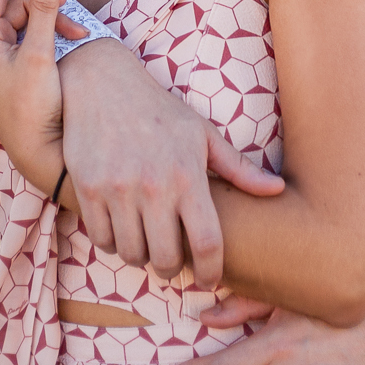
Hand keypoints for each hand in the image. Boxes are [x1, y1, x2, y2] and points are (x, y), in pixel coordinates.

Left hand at [0, 0, 89, 187]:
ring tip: (78, 34)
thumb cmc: (30, 104)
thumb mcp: (40, 53)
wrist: (34, 145)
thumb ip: (43, 9)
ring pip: (26, 14)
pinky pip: (28, 29)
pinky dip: (50, 30)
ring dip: (53, 18)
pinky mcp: (7, 57)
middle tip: (73, 7)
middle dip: (47, 1)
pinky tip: (71, 40)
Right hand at [59, 40, 284, 289]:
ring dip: (142, 256)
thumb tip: (277, 190)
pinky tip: (122, 227)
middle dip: (173, 267)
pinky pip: (102, 239)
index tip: (210, 280)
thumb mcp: (201, 133)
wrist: (102, 83)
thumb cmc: (158, 110)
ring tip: (147, 241)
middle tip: (174, 259)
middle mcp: (153, 186)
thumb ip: (238, 168)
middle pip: (166, 259)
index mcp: (188, 175)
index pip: (207, 243)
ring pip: (132, 254)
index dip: (212, 271)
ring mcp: (117, 190)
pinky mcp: (87, 189)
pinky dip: (113, 243)